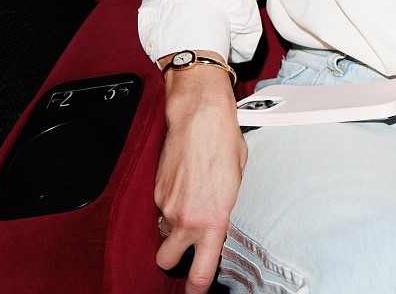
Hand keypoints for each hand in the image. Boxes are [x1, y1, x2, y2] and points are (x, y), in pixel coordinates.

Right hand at [154, 66, 246, 293]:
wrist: (199, 118)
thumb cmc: (224, 143)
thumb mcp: (239, 181)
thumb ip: (228, 207)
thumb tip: (224, 218)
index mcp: (214, 221)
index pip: (201, 272)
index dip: (197, 289)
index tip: (197, 292)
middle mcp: (187, 219)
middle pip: (167, 261)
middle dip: (174, 260)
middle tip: (186, 249)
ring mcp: (167, 207)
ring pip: (162, 233)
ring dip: (172, 230)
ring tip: (189, 209)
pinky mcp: (156, 192)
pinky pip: (160, 210)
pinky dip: (169, 206)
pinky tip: (183, 187)